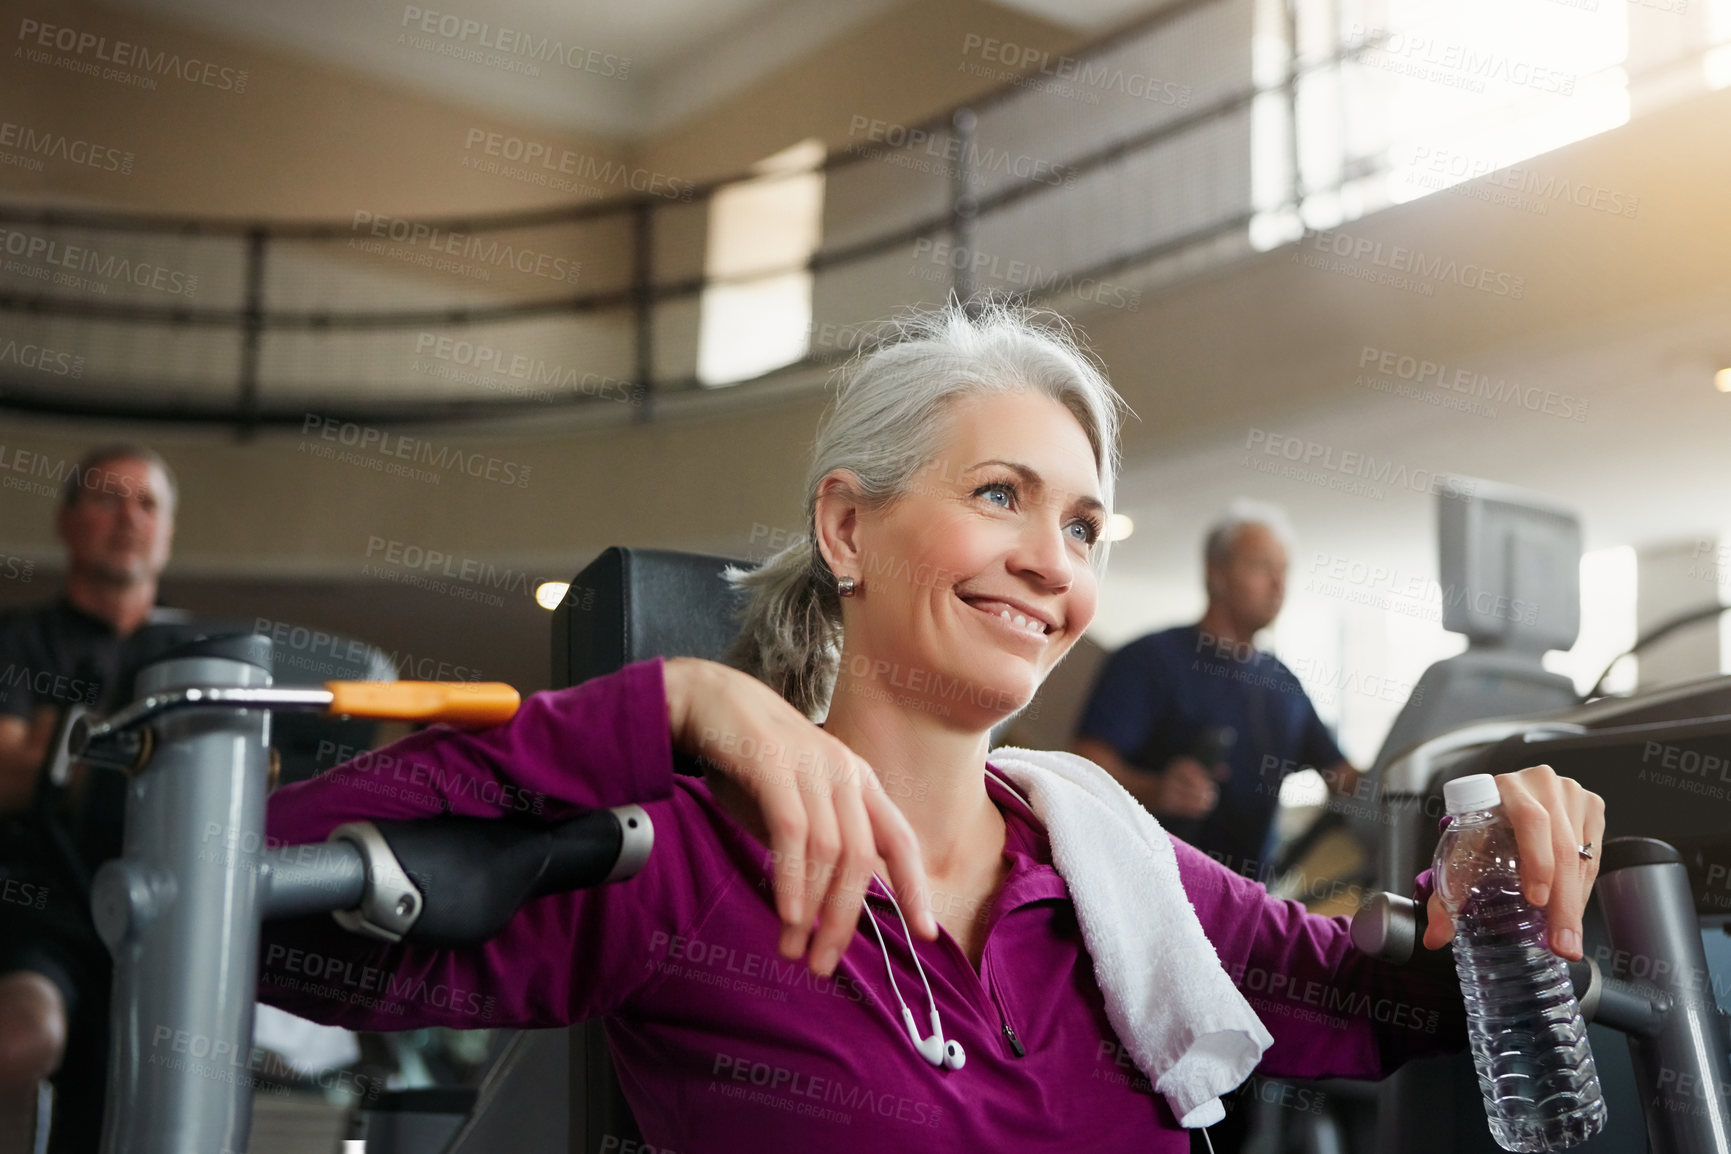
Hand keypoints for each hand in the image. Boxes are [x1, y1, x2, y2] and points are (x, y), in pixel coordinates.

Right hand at [662, 657, 935, 976]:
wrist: (709, 700)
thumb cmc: (751, 760)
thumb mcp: (796, 802)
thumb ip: (816, 845)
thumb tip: (821, 908)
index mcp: (859, 782)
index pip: (900, 841)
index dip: (915, 888)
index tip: (926, 934)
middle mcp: (845, 773)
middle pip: (862, 859)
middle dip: (844, 920)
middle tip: (824, 965)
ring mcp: (812, 766)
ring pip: (829, 853)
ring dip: (812, 910)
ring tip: (794, 950)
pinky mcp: (774, 765)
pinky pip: (793, 834)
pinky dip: (791, 880)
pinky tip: (787, 914)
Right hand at [1152, 755, 1221, 819]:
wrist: (1151, 793)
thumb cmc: (1177, 781)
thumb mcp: (1190, 772)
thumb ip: (1209, 771)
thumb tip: (1227, 771)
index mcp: (1180, 764)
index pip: (1201, 774)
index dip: (1208, 782)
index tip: (1210, 786)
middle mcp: (1173, 775)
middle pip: (1198, 786)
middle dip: (1207, 793)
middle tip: (1211, 797)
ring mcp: (1169, 790)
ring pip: (1194, 798)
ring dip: (1204, 803)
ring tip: (1208, 804)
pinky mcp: (1168, 804)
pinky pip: (1188, 808)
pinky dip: (1198, 810)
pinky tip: (1202, 810)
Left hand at [1424, 764, 1605, 960]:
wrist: (1504, 802)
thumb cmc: (1482, 828)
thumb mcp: (1463, 853)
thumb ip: (1446, 896)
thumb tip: (1436, 937)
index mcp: (1504, 787)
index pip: (1530, 820)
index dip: (1537, 860)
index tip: (1536, 899)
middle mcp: (1541, 785)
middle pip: (1562, 847)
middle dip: (1562, 904)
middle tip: (1561, 943)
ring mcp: (1571, 794)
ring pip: (1581, 857)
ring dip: (1575, 903)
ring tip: (1567, 939)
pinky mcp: (1591, 807)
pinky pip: (1593, 856)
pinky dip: (1583, 890)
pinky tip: (1572, 912)